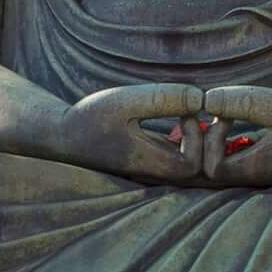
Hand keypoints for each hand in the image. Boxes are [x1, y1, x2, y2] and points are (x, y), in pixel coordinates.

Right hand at [56, 83, 211, 183]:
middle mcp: (155, 173)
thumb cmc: (90, 118)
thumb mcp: (124, 101)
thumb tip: (202, 98)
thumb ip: (163, 98)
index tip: (184, 109)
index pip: (193, 165)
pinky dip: (190, 140)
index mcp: (148, 163)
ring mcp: (154, 171)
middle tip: (201, 110)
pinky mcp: (152, 163)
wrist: (64, 136)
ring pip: (193, 167)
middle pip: (200, 172)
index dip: (197, 137)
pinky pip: (182, 160)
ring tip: (193, 111)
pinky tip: (184, 115)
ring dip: (200, 140)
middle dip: (207, 141)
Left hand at [191, 85, 271, 186]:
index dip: (210, 140)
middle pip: (207, 171)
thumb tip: (205, 99)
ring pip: (216, 165)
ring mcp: (253, 173)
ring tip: (222, 115)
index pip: (211, 167)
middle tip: (215, 115)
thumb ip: (243, 103)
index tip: (226, 116)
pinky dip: (222, 141)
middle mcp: (250, 176)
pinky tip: (230, 118)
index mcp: (255, 168)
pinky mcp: (257, 165)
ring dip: (211, 140)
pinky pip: (228, 159)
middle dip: (202, 142)